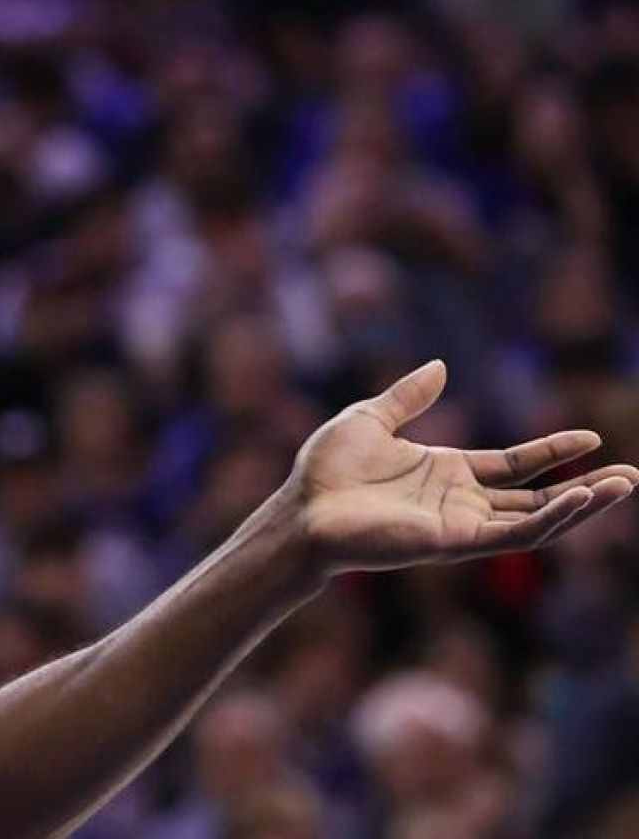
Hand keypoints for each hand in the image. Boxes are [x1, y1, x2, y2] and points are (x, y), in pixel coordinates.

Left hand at [292, 360, 635, 574]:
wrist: (302, 508)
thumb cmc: (326, 471)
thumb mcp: (370, 417)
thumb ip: (409, 396)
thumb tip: (442, 365)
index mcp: (446, 473)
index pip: (514, 465)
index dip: (552, 453)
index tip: (592, 438)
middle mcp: (461, 502)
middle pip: (537, 498)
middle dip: (586, 489)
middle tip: (632, 476)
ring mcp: (461, 524)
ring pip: (537, 520)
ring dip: (582, 506)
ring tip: (624, 485)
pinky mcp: (456, 542)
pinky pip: (514, 533)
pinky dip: (550, 519)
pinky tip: (580, 499)